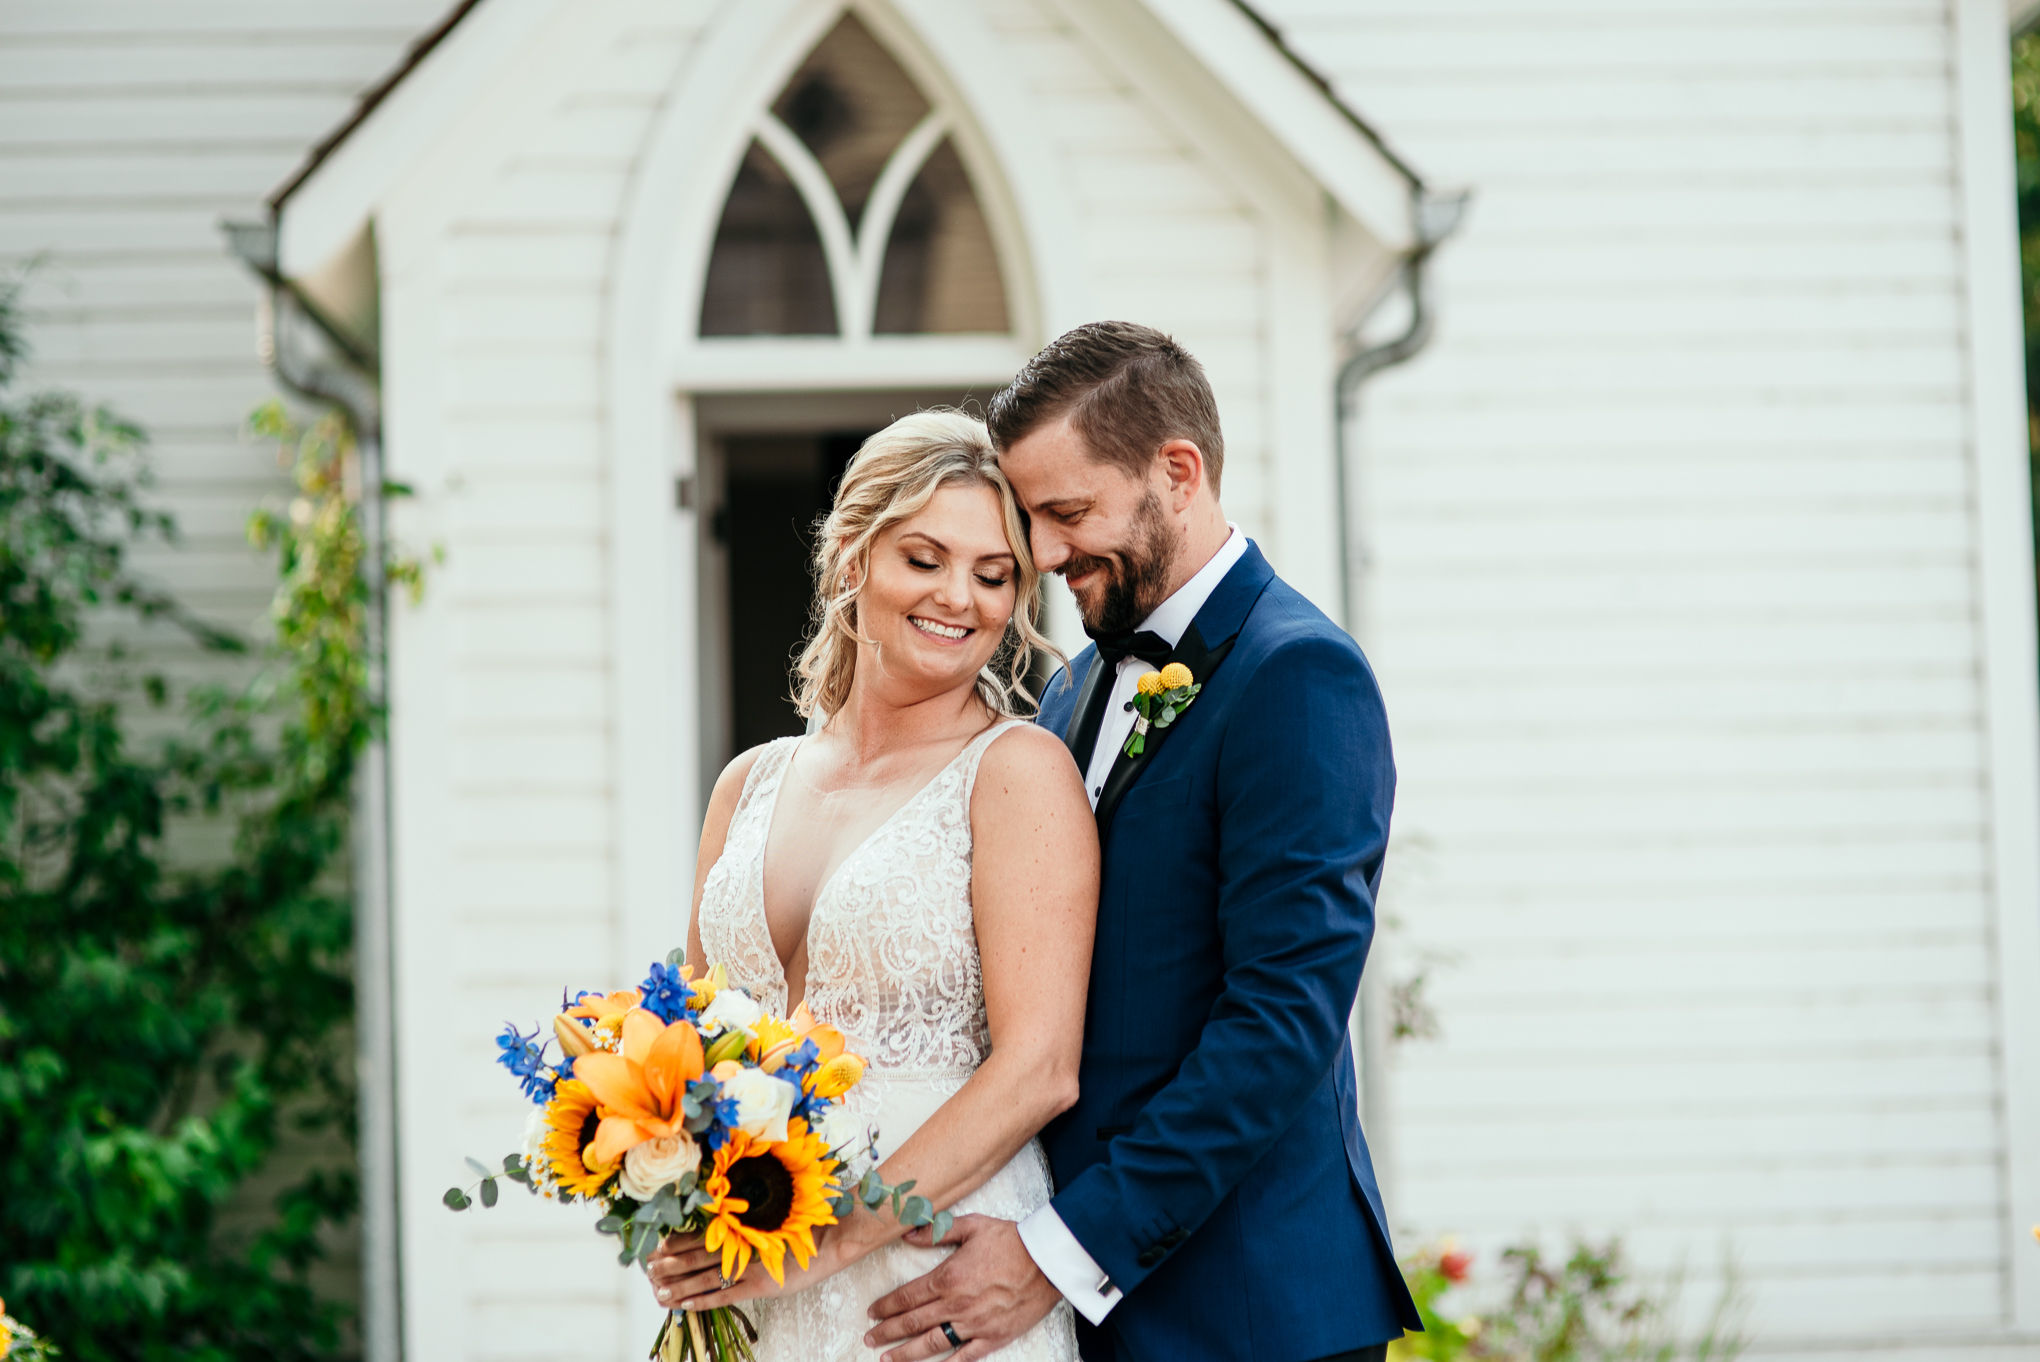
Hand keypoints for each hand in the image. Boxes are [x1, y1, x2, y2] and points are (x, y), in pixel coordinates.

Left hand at [647, 1225, 844, 1312]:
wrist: (835, 1233)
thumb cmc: (809, 1215)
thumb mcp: (776, 1206)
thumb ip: (751, 1212)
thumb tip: (726, 1212)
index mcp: (743, 1222)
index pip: (702, 1232)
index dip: (677, 1241)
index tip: (658, 1246)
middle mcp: (742, 1242)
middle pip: (697, 1255)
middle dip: (671, 1264)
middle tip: (648, 1271)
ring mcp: (751, 1265)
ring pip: (706, 1277)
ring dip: (680, 1285)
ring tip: (658, 1292)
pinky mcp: (762, 1285)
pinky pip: (726, 1296)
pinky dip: (703, 1301)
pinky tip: (685, 1306)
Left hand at [863, 1215, 1060, 1360]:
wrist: (1048, 1261)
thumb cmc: (1011, 1241)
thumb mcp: (972, 1226)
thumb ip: (937, 1231)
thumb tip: (907, 1234)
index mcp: (947, 1277)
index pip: (906, 1297)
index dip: (885, 1306)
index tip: (871, 1313)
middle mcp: (956, 1305)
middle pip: (912, 1323)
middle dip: (887, 1332)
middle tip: (869, 1339)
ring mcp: (974, 1324)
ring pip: (932, 1344)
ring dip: (906, 1354)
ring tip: (887, 1360)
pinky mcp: (993, 1337)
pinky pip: (964, 1357)